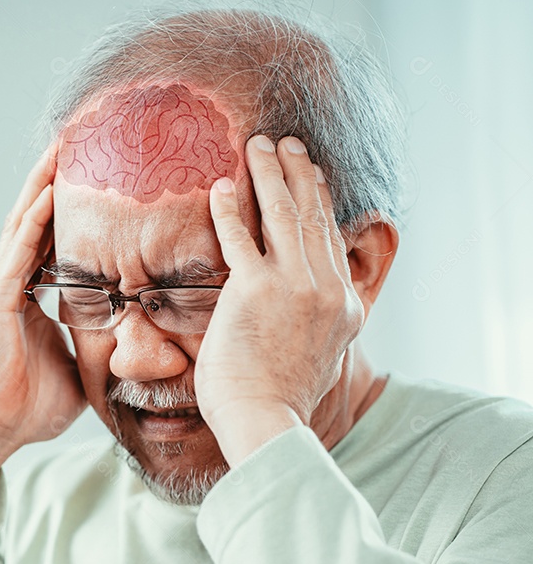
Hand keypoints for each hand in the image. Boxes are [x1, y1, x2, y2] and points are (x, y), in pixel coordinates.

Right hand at [0, 146, 87, 499]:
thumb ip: (98, 349)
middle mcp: (10, 284)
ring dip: (41, 185)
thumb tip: (138, 350)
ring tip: (62, 149)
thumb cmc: (31, 405)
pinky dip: (34, 221)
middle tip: (77, 143)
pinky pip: (18, 251)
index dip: (68, 208)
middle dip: (53, 180)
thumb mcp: (77, 368)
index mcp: (27, 297)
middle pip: (34, 220)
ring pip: (23, 224)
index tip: (92, 178)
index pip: (50, 240)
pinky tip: (50, 192)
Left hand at [195, 135, 364, 463]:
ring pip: (283, 214)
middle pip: (312, 215)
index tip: (310, 174)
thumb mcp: (318, 356)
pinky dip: (228, 208)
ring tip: (258, 145)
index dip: (319, 200)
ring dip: (268, 174)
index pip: (331, 238)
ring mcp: (293, 286)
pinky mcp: (255, 289)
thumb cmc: (278, 398)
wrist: (265, 420)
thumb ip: (314, 324)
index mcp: (344, 305)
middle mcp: (326, 288)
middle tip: (285, 143)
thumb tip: (299, 314)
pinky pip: (239, 237)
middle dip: (298, 172)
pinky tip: (219, 185)